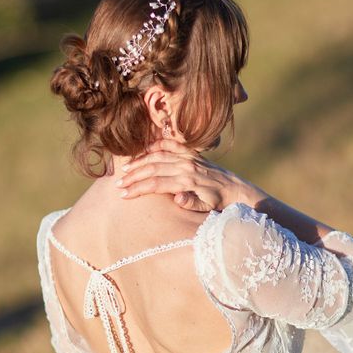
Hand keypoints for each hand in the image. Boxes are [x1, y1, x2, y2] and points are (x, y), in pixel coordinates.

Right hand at [118, 139, 265, 211]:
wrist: (235, 189)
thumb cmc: (218, 202)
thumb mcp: (207, 208)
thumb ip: (192, 203)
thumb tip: (178, 198)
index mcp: (187, 181)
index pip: (155, 184)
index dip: (137, 188)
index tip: (123, 194)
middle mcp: (186, 167)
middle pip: (153, 169)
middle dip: (133, 176)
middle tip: (118, 183)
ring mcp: (189, 158)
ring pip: (158, 156)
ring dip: (140, 161)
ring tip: (125, 168)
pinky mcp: (192, 153)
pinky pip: (172, 145)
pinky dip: (157, 145)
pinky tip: (145, 150)